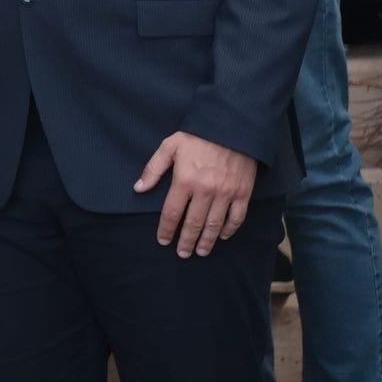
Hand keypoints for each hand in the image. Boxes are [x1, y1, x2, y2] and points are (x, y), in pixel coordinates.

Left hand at [135, 131, 255, 257]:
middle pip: (194, 223)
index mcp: (185, 180)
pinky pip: (236, 217)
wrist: (231, 127)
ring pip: (215, 224)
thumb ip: (153, 169)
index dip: (167, 229)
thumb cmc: (197, 136)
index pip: (172, 213)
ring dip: (207, 241)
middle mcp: (205, 191)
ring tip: (201, 252)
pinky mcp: (243, 193)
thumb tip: (138, 188)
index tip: (163, 240)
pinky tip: (222, 236)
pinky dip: (229, 229)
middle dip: (187, 241)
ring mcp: (226, 193)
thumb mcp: (169, 147)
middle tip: (182, 254)